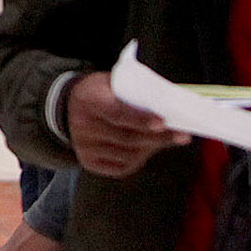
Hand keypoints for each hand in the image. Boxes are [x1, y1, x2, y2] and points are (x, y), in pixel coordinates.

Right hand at [65, 70, 187, 177]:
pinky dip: (139, 159)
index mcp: (88, 99)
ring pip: (129, 154)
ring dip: (151, 148)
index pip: (117, 113)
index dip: (141, 120)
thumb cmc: (100, 92)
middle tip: (182, 135)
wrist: (68, 106)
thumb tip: (169, 110)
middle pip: (127, 138)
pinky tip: (146, 149)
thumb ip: (135, 95)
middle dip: (158, 137)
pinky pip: (122, 166)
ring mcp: (84, 146)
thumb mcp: (112, 83)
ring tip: (164, 139)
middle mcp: (82, 126)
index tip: (163, 122)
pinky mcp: (88, 162)